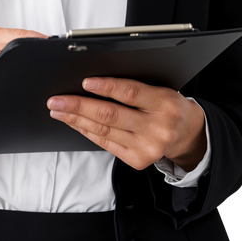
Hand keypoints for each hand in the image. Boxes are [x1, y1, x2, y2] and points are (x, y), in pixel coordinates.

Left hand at [47, 77, 206, 172]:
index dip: (106, 86)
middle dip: (79, 106)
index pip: (130, 92)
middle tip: (56, 99)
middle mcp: (157, 128)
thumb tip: (93, 80)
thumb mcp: (159, 88)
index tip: (84, 81)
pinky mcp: (137, 160)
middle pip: (111, 115)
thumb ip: (132, 85)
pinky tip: (74, 123)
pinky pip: (105, 143)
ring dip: (76, 120)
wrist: (185, 134)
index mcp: (164, 103)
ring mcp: (147, 147)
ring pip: (104, 131)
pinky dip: (86, 131)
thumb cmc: (166, 105)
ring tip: (58, 110)